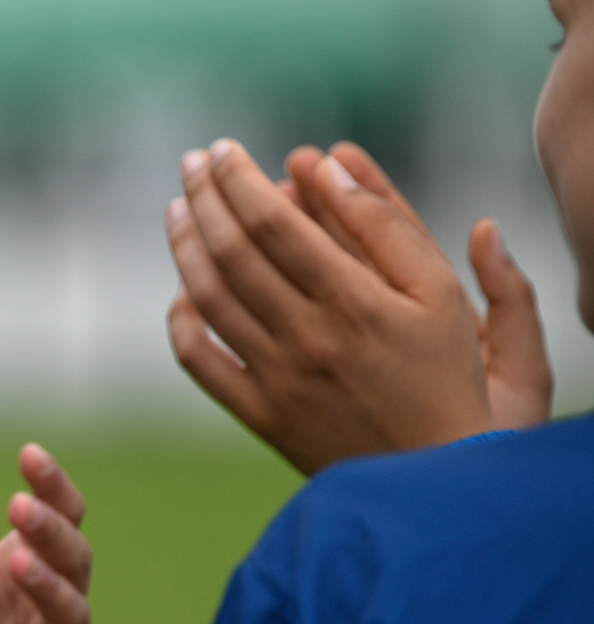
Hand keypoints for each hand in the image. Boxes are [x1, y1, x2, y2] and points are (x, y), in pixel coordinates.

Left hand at [0, 430, 89, 623]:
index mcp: (25, 571)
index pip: (56, 518)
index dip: (51, 487)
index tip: (29, 454)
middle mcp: (49, 611)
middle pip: (73, 560)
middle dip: (51, 530)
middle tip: (20, 505)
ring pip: (73, 617)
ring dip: (48, 587)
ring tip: (16, 562)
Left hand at [166, 138, 547, 474]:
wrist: (436, 475)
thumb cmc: (444, 372)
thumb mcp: (439, 292)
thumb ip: (385, 225)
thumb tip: (326, 165)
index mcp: (355, 304)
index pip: (273, 224)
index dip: (238, 179)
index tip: (222, 149)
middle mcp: (308, 340)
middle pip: (231, 253)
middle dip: (204, 197)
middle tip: (191, 162)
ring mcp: (277, 380)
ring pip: (207, 298)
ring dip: (184, 245)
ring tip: (178, 207)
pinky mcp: (259, 414)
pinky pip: (199, 360)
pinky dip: (181, 318)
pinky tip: (182, 288)